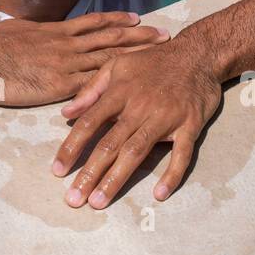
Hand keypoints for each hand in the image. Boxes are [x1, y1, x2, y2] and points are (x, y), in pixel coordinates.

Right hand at [0, 12, 169, 106]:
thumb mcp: (17, 29)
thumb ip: (35, 31)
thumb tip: (39, 30)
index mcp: (57, 30)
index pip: (95, 23)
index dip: (118, 20)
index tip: (137, 18)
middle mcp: (67, 45)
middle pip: (110, 39)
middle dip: (139, 37)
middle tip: (164, 34)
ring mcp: (66, 65)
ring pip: (109, 60)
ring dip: (135, 58)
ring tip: (158, 56)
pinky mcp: (60, 86)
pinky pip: (93, 86)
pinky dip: (114, 87)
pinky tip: (132, 89)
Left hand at [52, 34, 221, 207]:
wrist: (197, 53)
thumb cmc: (153, 61)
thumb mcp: (117, 64)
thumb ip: (91, 89)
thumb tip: (66, 113)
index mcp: (119, 92)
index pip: (89, 123)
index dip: (71, 147)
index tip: (57, 170)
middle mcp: (139, 106)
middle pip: (110, 144)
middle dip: (90, 173)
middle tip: (74, 199)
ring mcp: (165, 117)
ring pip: (137, 152)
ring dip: (117, 179)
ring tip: (100, 200)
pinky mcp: (190, 125)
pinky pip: (181, 154)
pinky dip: (172, 174)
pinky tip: (160, 193)